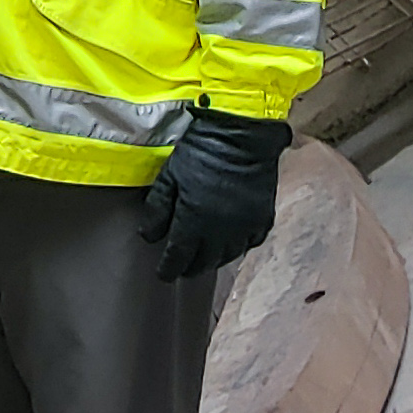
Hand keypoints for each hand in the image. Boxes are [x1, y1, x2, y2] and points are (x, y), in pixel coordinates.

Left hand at [134, 107, 292, 282]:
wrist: (242, 138)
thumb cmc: (200, 154)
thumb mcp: (169, 177)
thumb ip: (157, 209)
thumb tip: (148, 236)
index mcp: (195, 222)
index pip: (179, 256)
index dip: (169, 268)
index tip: (163, 275)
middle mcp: (222, 232)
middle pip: (204, 262)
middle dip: (190, 267)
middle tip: (181, 269)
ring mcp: (246, 227)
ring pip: (227, 257)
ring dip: (212, 260)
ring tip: (202, 259)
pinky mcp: (263, 219)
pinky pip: (249, 244)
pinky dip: (236, 248)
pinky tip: (229, 245)